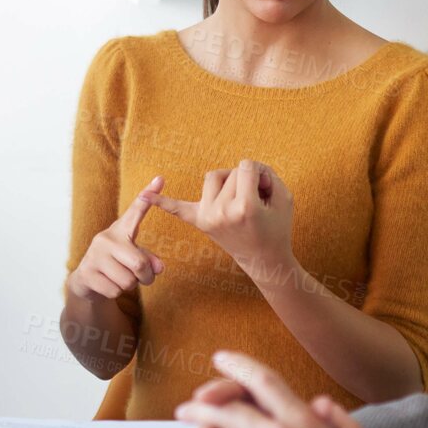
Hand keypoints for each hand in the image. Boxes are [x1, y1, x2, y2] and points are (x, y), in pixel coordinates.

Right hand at [67, 176, 166, 301]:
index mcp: (120, 231)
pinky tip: (107, 285)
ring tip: (121, 279)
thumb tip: (160, 268)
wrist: (87, 281)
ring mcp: (94, 255)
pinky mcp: (87, 273)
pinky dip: (116, 293)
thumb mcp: (133, 258)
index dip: (147, 197)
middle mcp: (105, 238)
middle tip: (145, 278)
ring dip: (130, 286)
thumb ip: (148, 260)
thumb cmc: (116, 264)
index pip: (135, 212)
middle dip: (146, 277)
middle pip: (139, 263)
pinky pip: (114, 291)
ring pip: (127, 281)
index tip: (160, 179)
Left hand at [146, 159, 294, 275]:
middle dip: (247, 181)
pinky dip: (162, 202)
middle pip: (231, 172)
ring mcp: (208, 218)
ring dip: (227, 182)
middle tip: (259, 202)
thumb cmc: (277, 227)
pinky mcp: (200, 222)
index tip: (267, 191)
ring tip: (239, 199)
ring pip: (212, 177)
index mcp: (244, 207)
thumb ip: (268, 174)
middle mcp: (221, 212)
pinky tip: (143, 196)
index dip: (261, 174)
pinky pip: (178, 209)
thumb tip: (247, 168)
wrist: (265, 260)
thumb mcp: (284, 198)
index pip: (247, 167)